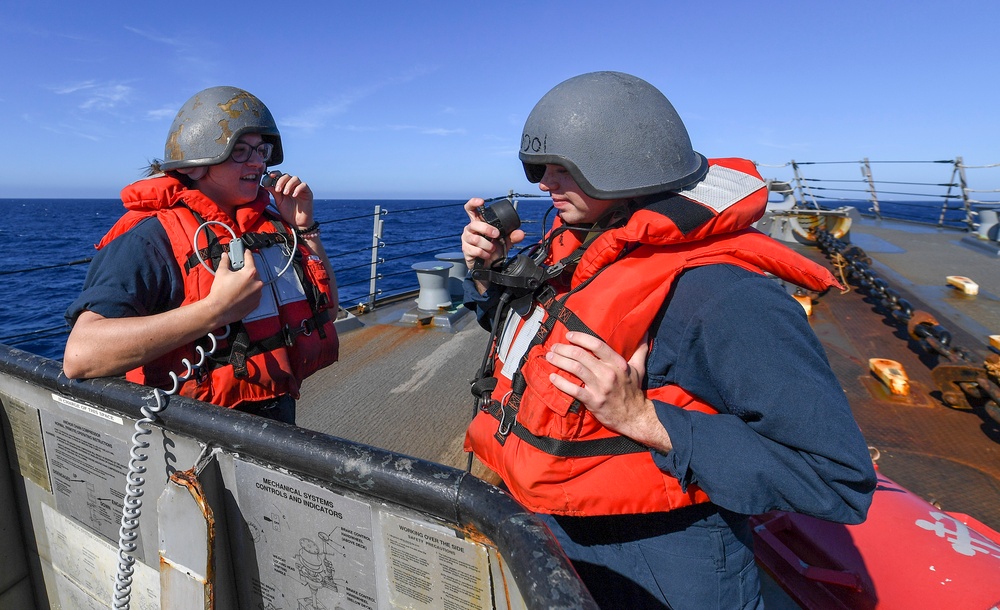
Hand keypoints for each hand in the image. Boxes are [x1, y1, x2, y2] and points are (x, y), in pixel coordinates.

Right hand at [208, 252, 263, 323]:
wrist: (219, 310)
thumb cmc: (220, 292)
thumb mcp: (221, 273)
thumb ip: (225, 262)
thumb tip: (225, 256)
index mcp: (250, 273)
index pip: (250, 258)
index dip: (246, 253)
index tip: (245, 252)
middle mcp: (257, 283)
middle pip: (253, 272)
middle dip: (246, 271)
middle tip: (237, 271)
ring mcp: (258, 294)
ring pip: (255, 283)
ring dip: (248, 282)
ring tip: (237, 284)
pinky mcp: (256, 303)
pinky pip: (255, 294)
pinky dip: (250, 292)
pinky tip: (240, 293)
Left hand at [265, 172, 314, 230]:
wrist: (297, 222)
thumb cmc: (288, 212)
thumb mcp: (279, 202)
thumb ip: (274, 193)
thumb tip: (266, 184)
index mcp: (284, 186)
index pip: (280, 175)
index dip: (275, 174)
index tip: (270, 177)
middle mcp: (292, 186)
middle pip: (287, 175)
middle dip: (281, 181)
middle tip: (277, 189)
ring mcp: (300, 188)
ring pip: (295, 178)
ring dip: (289, 184)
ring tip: (285, 193)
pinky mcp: (308, 192)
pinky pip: (303, 185)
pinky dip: (298, 189)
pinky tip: (293, 195)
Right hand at [461, 198, 525, 269]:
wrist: (489, 266)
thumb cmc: (494, 249)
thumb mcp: (505, 241)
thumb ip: (512, 236)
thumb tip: (520, 233)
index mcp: (478, 222)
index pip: (471, 209)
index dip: (474, 203)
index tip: (481, 202)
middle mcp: (470, 229)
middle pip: (474, 224)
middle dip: (487, 229)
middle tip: (496, 235)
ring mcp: (466, 239)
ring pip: (475, 239)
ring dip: (488, 245)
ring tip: (492, 249)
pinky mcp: (466, 250)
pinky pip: (475, 250)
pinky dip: (484, 253)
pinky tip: (487, 255)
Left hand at [545, 331, 671, 451]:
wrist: (635, 417)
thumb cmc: (633, 391)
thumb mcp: (639, 368)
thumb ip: (640, 350)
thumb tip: (646, 333)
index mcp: (618, 364)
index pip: (597, 345)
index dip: (581, 338)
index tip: (569, 335)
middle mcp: (609, 373)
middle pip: (581, 356)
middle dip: (564, 349)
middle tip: (554, 346)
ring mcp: (600, 388)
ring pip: (576, 369)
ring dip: (560, 361)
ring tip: (550, 356)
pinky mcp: (593, 401)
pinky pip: (574, 390)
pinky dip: (561, 383)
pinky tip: (552, 377)